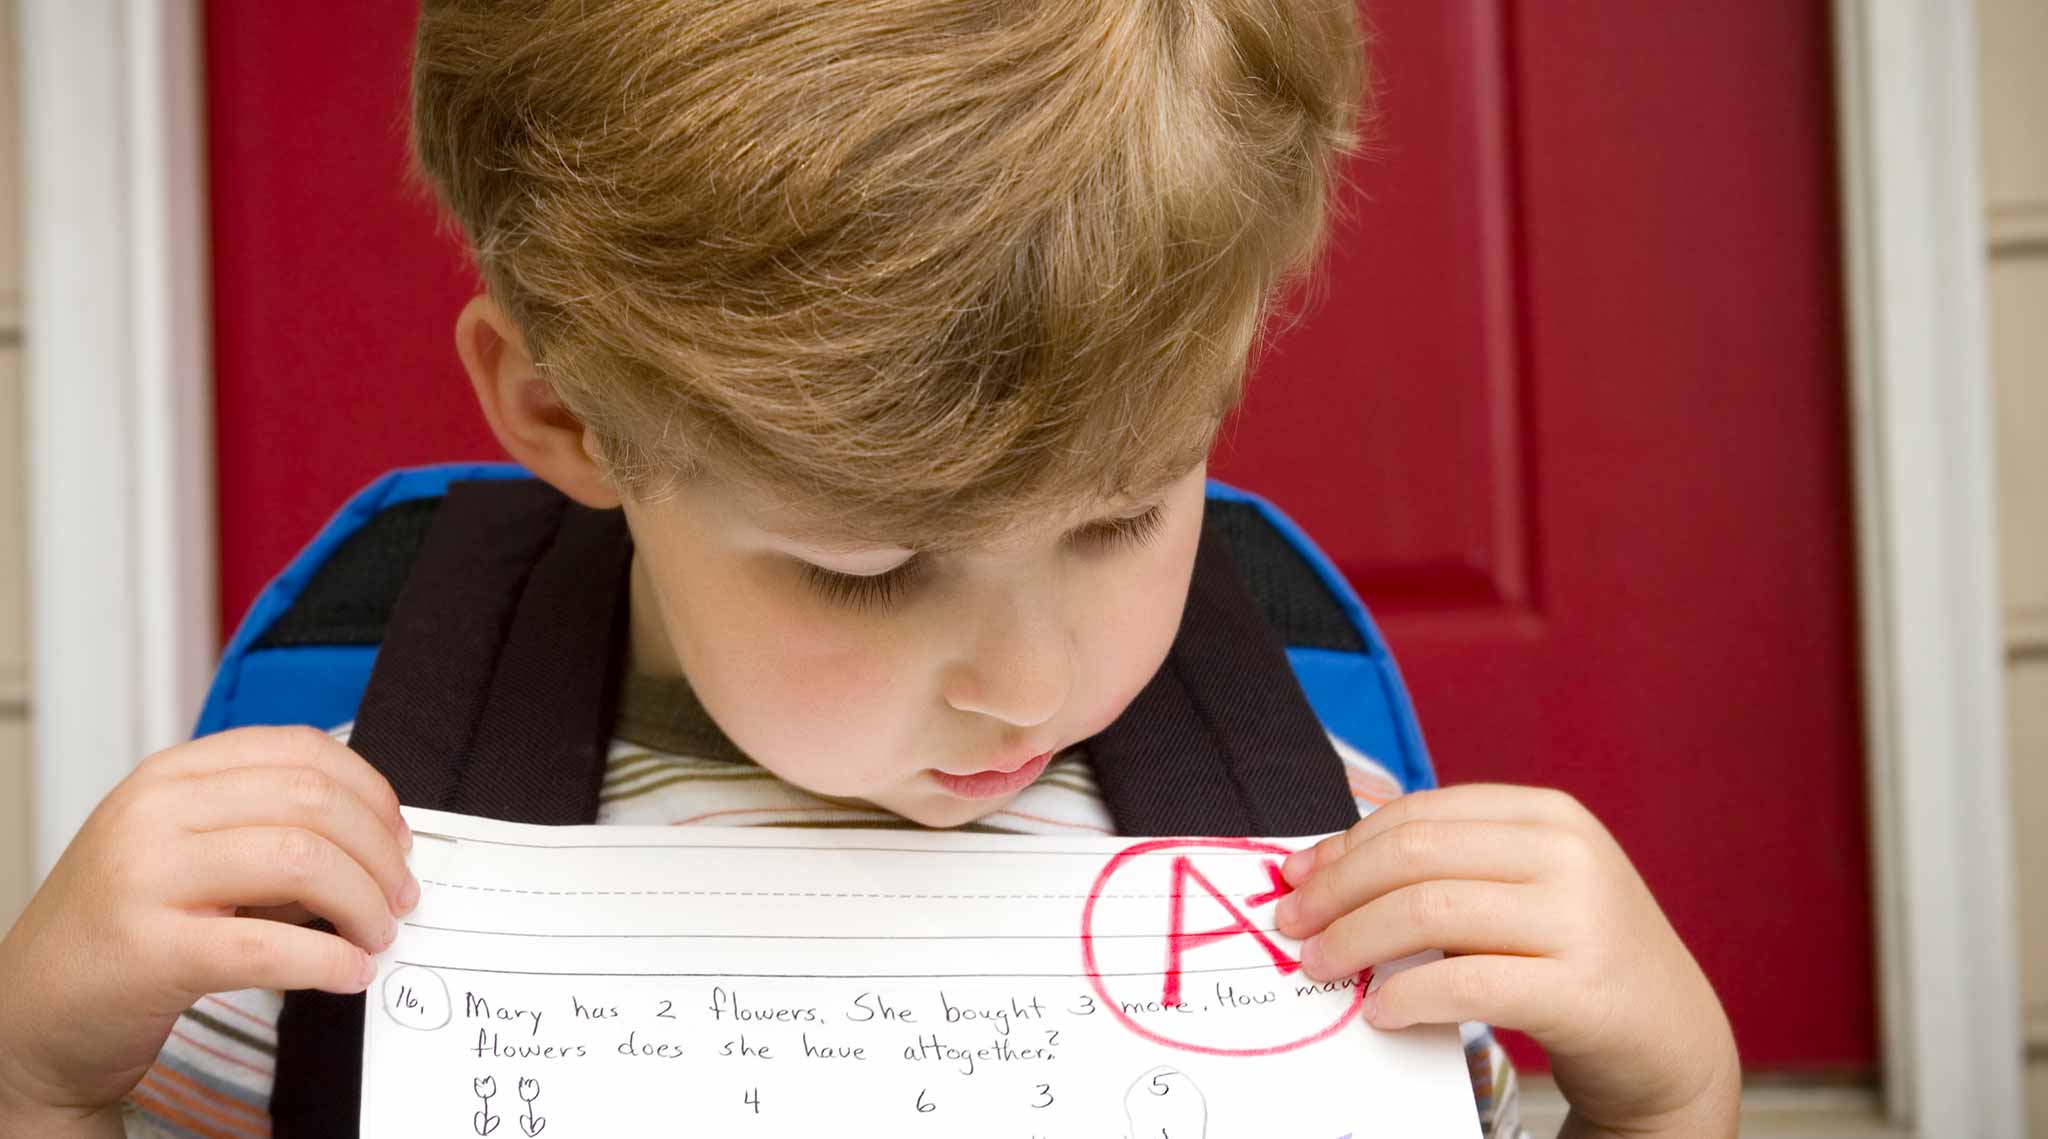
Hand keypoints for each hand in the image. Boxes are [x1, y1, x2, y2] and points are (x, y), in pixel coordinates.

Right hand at [0, 726, 417, 1130]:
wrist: (29, 1017)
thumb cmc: (123, 932)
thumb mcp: (183, 852)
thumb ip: (263, 829)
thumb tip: (377, 842)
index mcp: (170, 775)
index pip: (299, 750)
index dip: (370, 792)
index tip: (399, 837)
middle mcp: (153, 813)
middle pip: (313, 803)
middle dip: (379, 853)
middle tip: (400, 898)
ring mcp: (144, 878)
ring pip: (303, 862)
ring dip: (364, 905)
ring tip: (377, 936)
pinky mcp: (149, 952)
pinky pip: (270, 947)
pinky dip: (330, 962)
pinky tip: (351, 975)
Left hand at [1273, 784, 1739, 1137]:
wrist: (1670, 1037)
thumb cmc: (1575, 956)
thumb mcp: (1524, 887)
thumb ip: (1449, 866)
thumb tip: (1325, 863)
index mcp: (1549, 816)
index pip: (1421, 816)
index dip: (1346, 845)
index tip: (1296, 875)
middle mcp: (1569, 855)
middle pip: (1415, 857)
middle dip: (1337, 891)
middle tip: (1292, 927)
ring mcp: (1582, 920)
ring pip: (1430, 912)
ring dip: (1356, 941)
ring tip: (1322, 967)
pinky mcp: (1583, 991)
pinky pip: (1466, 985)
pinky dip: (1407, 996)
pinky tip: (1378, 1010)